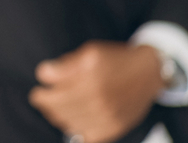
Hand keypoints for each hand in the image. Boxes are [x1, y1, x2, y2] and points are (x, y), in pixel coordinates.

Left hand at [29, 41, 164, 142]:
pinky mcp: (113, 129)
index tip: (42, 81)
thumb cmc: (116, 61)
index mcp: (90, 78)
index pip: (51, 84)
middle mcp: (98, 99)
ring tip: (54, 107)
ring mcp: (106, 117)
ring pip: (66, 121)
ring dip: (55, 114)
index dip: (43, 81)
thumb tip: (44, 74)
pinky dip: (74, 129)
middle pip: (55, 105)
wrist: (148, 74)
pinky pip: (84, 136)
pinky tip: (71, 119)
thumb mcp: (90, 52)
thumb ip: (66, 64)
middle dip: (43, 100)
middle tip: (39, 97)